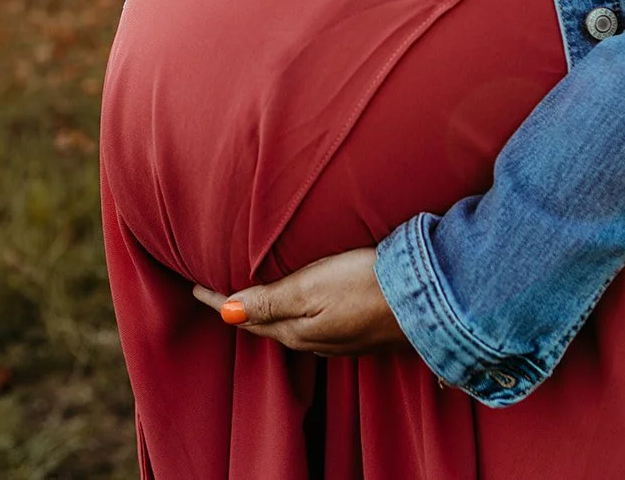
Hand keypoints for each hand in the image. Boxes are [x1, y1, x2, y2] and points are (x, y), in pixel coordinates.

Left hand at [191, 248, 411, 355]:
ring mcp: (339, 338)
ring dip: (267, 311)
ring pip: (289, 325)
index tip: (193, 287)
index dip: (219, 300)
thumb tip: (228, 312)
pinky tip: (301, 304)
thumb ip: (270, 300)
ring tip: (251, 295)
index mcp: (296, 330)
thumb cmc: (367, 285)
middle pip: (265, 324)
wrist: (430, 299)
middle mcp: (314, 340)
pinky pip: (313, 324)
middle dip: (240, 309)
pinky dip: (295, 312)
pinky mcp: (359, 330)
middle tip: (216, 292)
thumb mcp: (311, 289)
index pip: (246, 314)